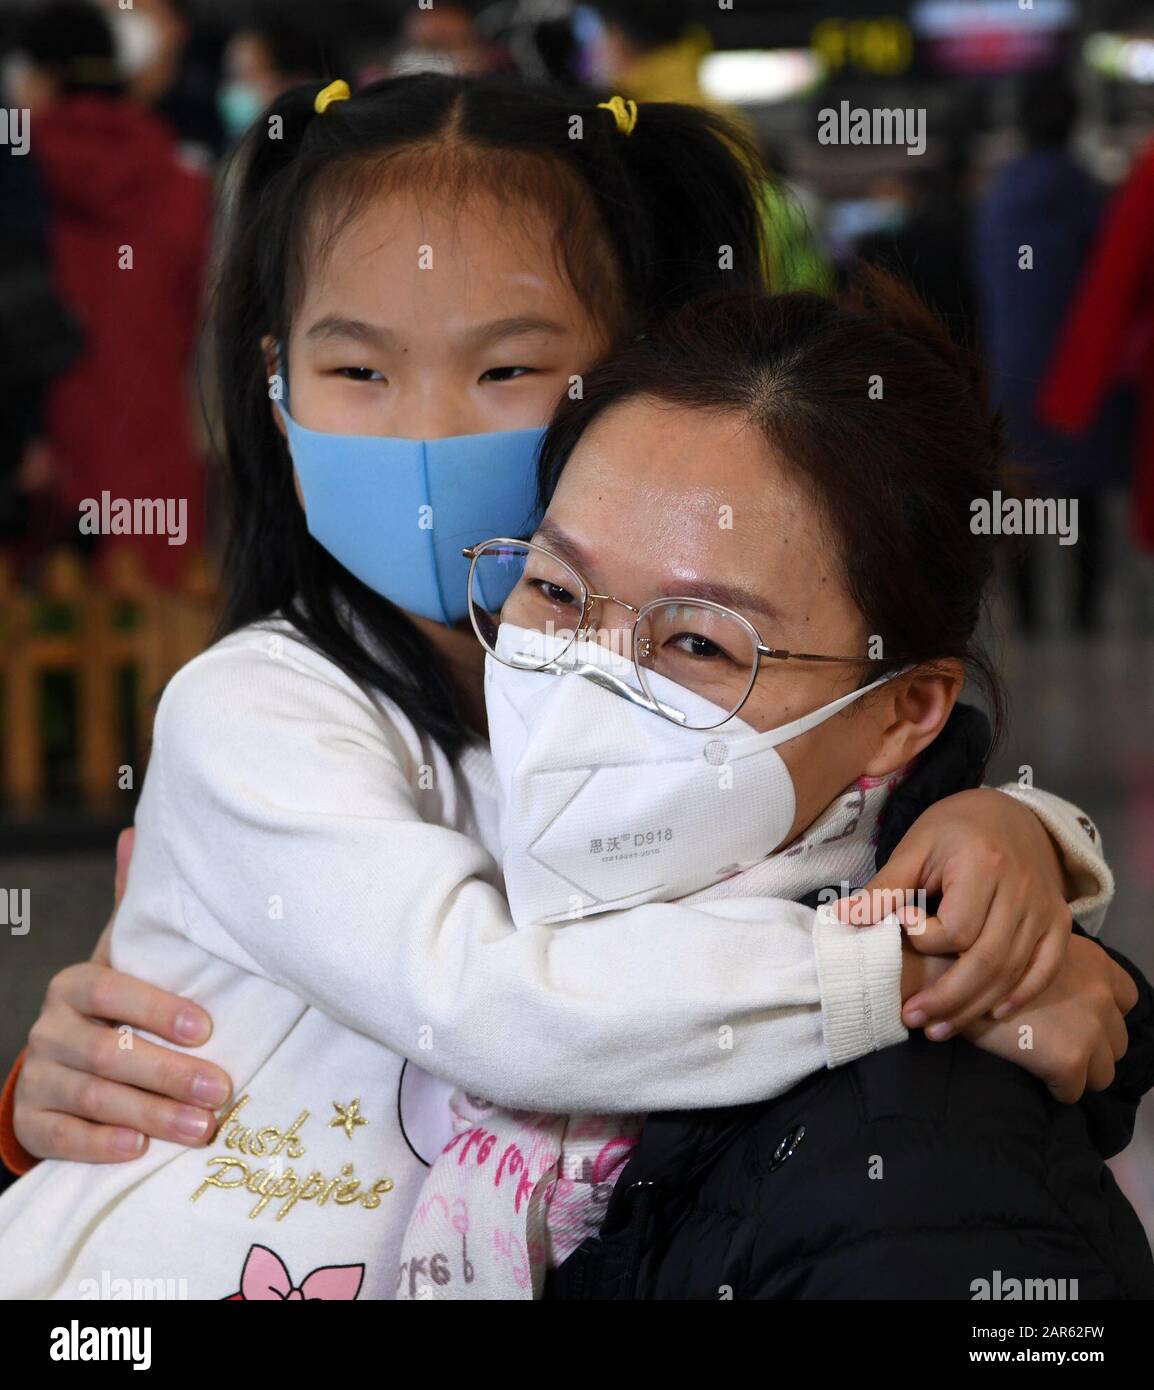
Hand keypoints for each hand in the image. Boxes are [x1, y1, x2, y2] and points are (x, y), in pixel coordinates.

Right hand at [13, 829, 231, 1162]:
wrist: (64, 1067)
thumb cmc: (119, 1007)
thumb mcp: (130, 960)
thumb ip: (136, 910)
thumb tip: (138, 832)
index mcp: (78, 984)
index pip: (112, 991)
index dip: (157, 1009)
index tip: (208, 1028)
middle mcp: (51, 1027)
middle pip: (107, 1051)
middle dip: (168, 1072)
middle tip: (220, 1089)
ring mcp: (38, 1076)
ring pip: (92, 1097)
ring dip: (150, 1114)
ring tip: (201, 1127)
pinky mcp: (32, 1122)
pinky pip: (60, 1137)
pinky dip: (100, 1144)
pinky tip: (138, 1150)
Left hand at [836, 788, 1072, 1034]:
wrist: (1011, 812)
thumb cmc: (955, 828)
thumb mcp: (916, 847)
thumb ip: (886, 887)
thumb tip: (844, 918)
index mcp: (983, 865)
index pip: (956, 928)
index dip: (925, 940)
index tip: (902, 929)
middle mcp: (1021, 890)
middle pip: (987, 960)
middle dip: (947, 998)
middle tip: (912, 1018)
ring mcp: (1045, 909)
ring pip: (1012, 972)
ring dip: (974, 1007)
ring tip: (937, 1028)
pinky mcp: (1059, 922)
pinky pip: (1046, 969)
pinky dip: (1021, 995)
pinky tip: (991, 1012)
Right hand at [963, 934, 1137, 1102]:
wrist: (950, 975)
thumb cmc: (979, 959)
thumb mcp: (1030, 951)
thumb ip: (1054, 970)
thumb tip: (1058, 997)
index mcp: (1095, 963)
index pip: (1127, 997)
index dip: (1102, 1013)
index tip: (1076, 1019)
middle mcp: (1101, 993)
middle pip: (1118, 1039)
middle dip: (1093, 1045)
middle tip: (1057, 1043)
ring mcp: (1090, 1027)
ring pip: (1105, 1071)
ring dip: (1080, 1069)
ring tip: (1048, 1063)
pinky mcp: (1069, 1058)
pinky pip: (1074, 1091)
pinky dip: (1057, 1088)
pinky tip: (1033, 1075)